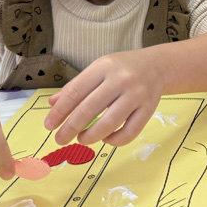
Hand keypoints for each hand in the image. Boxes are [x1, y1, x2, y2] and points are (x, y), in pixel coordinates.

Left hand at [44, 50, 163, 146]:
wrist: (157, 66)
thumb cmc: (122, 68)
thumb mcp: (98, 69)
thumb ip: (76, 86)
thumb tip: (52, 104)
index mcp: (104, 66)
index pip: (76, 91)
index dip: (59, 111)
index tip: (49, 125)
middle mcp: (121, 79)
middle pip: (90, 109)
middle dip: (71, 128)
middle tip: (60, 139)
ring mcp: (137, 95)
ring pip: (109, 123)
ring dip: (90, 137)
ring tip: (81, 139)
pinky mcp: (149, 109)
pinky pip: (129, 132)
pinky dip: (114, 141)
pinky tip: (106, 138)